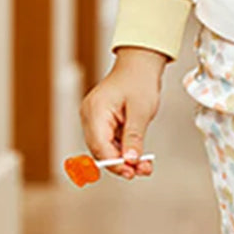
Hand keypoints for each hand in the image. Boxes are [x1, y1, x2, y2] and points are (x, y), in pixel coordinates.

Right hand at [79, 47, 166, 179]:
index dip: (115, 162)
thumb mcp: (141, 109)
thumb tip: (131, 160)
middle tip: (140, 171)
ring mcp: (95, 118)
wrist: (141, 62)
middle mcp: (90, 115)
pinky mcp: (102, 121)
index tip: (131, 171)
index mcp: (95, 110)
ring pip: (106, 148)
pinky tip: (137, 156)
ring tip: (143, 166)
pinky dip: (123, 149)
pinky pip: (110, 140)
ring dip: (124, 158)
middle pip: (101, 150)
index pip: (100, 145)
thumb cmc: (140, 79)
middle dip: (120, 163)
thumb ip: (134, 136)